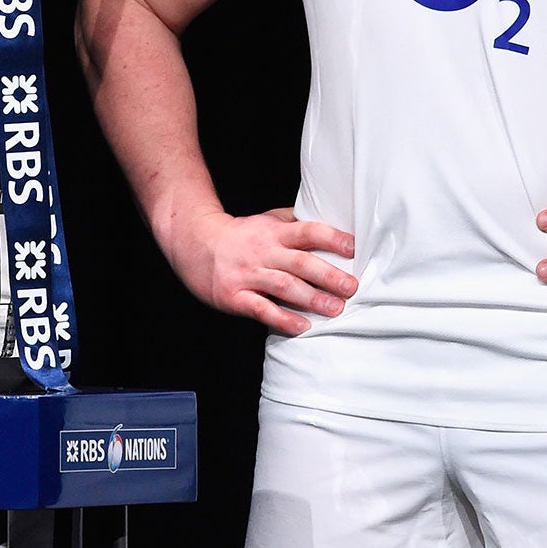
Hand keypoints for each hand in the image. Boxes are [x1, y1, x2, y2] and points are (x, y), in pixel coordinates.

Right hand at [170, 206, 356, 335]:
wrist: (193, 241)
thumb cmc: (239, 235)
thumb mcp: (266, 221)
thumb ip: (294, 224)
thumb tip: (331, 223)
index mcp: (273, 232)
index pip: (307, 232)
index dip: (331, 238)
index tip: (353, 247)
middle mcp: (262, 252)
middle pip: (299, 262)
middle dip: (328, 275)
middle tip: (351, 287)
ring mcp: (247, 274)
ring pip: (283, 286)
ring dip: (311, 298)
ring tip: (335, 308)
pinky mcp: (234, 296)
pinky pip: (261, 308)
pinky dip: (282, 318)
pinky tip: (302, 326)